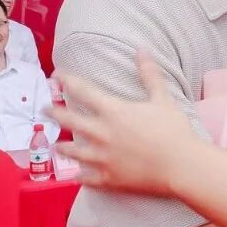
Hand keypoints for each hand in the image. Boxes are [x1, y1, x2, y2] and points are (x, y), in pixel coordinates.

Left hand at [50, 54, 200, 194]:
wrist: (181, 165)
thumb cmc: (174, 130)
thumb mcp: (163, 98)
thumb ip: (150, 74)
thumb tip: (142, 49)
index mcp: (113, 112)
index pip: (83, 91)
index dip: (67, 81)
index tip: (56, 75)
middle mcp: (102, 134)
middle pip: (71, 121)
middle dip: (55, 113)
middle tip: (45, 109)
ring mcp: (103, 158)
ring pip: (74, 152)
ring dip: (63, 147)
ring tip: (55, 145)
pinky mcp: (109, 178)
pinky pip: (88, 178)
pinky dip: (81, 176)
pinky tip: (76, 176)